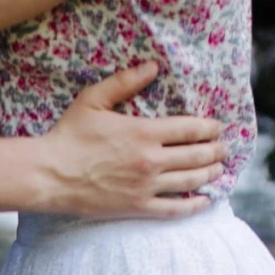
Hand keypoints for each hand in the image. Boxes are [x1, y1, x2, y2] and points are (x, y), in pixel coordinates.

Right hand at [31, 63, 226, 218]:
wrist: (50, 175)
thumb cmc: (69, 135)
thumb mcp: (93, 100)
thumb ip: (125, 82)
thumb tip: (153, 66)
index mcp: (144, 132)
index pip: (190, 129)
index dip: (209, 127)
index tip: (218, 127)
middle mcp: (151, 160)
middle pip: (197, 155)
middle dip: (215, 150)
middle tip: (224, 148)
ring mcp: (147, 186)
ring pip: (191, 181)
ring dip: (211, 174)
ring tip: (219, 169)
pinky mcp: (138, 207)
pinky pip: (175, 208)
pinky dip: (195, 205)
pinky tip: (205, 200)